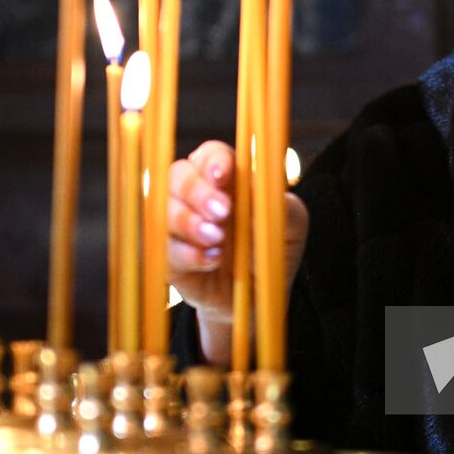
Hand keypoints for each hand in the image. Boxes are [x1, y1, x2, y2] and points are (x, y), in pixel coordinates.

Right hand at [168, 139, 309, 365]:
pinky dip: (188, 253)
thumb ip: (282, 207)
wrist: (258, 298)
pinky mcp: (168, 257)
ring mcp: (177, 225)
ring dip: (189, 222)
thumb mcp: (290, 226)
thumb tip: (264, 194)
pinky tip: (213, 260)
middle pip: (178, 175)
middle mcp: (195, 195)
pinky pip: (163, 248)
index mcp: (225, 178)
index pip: (210, 155)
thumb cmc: (271, 249)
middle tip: (223, 212)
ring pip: (163, 209)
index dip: (214, 161)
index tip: (224, 176)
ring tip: (218, 239)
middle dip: (198, 192)